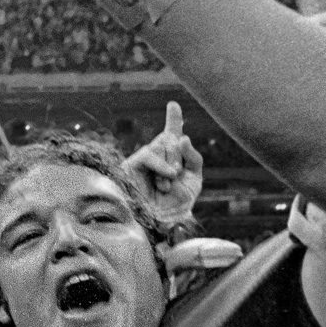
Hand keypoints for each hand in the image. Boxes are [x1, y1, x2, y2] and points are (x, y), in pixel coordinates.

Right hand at [123, 100, 203, 224]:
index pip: (173, 133)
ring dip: (170, 165)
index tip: (173, 104)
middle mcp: (156, 156)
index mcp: (172, 158)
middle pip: (171, 138)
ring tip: (166, 185)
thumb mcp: (194, 180)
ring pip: (161, 145)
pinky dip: (161, 164)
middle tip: (175, 177)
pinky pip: (149, 154)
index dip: (174, 118)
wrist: (159, 222)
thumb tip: (181, 137)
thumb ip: (193, 157)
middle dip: (179, 157)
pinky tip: (166, 176)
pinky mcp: (131, 165)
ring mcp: (143, 159)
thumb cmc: (176, 204)